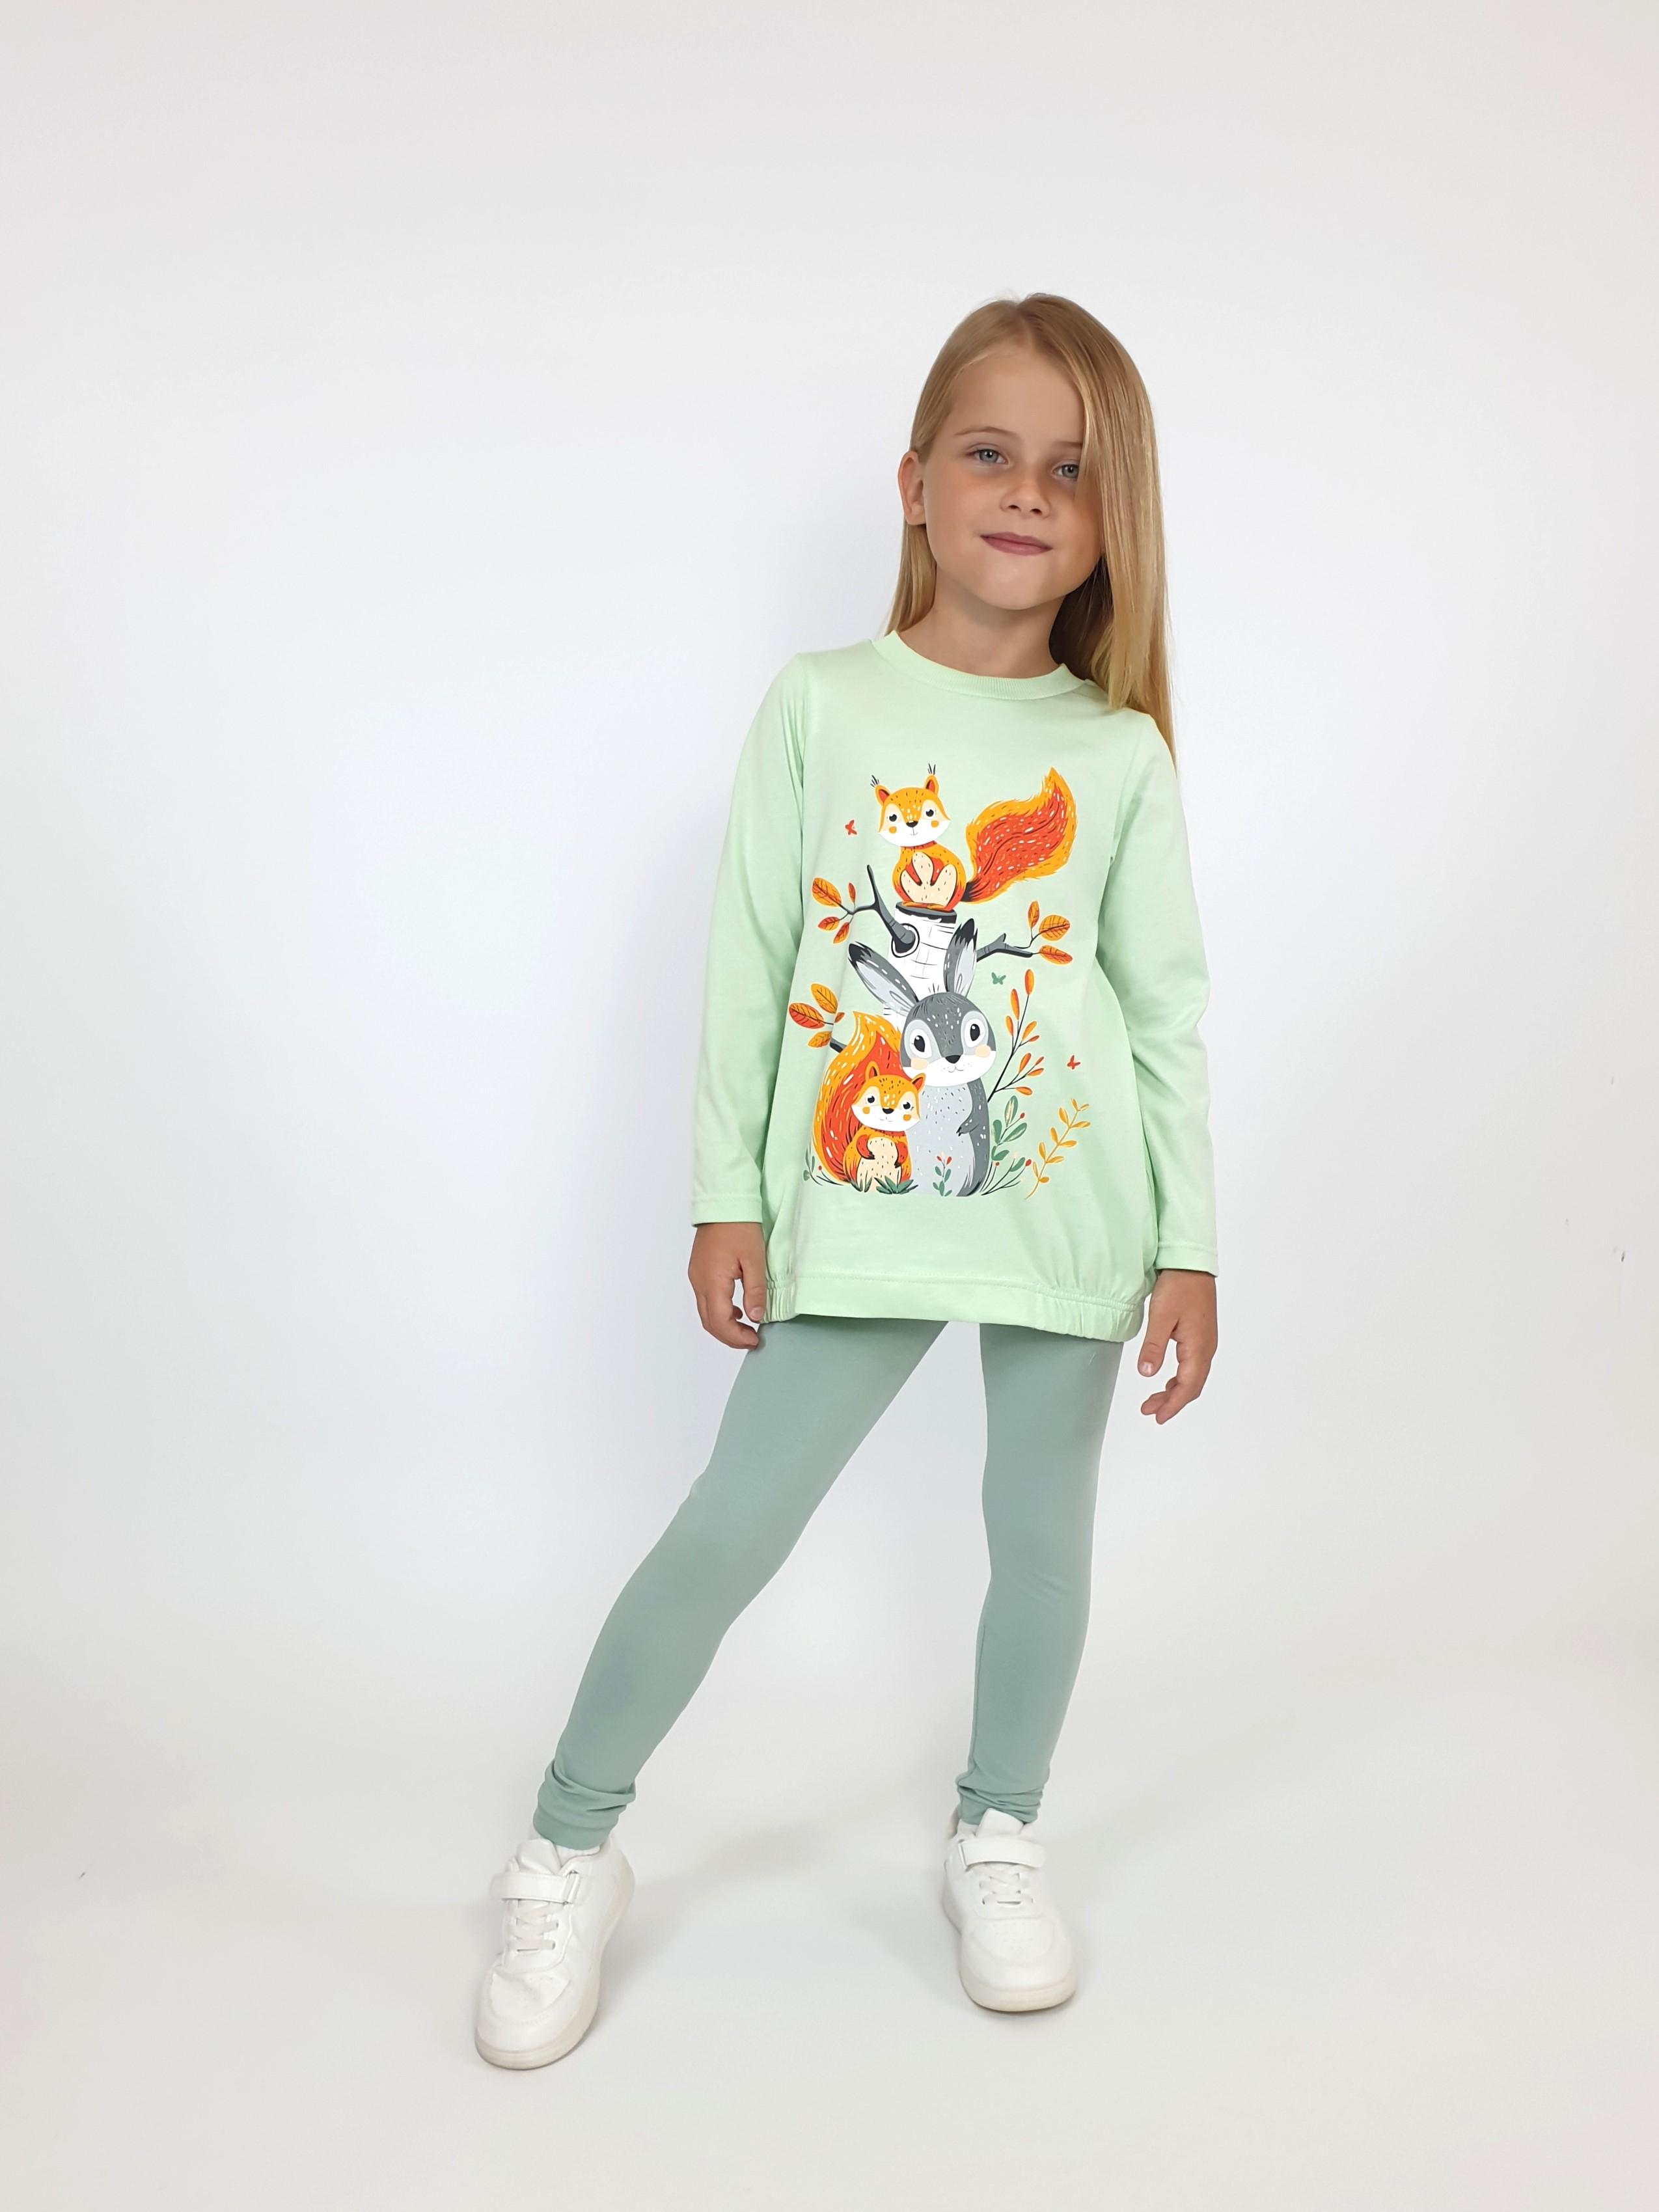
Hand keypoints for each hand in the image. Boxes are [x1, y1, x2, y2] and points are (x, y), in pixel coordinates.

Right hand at [688, 1221, 768, 1347]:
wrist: (724, 1203)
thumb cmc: (740, 1226)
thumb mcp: (755, 1260)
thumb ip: (755, 1291)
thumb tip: (755, 1316)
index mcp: (712, 1281)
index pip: (720, 1322)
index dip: (736, 1337)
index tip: (754, 1339)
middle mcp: (699, 1282)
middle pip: (709, 1322)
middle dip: (729, 1336)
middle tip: (750, 1339)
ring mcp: (696, 1276)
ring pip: (705, 1313)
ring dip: (724, 1325)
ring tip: (746, 1327)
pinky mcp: (698, 1271)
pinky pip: (705, 1299)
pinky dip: (719, 1311)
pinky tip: (736, 1309)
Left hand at [1135, 1269, 1216, 1421]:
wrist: (1191, 1264)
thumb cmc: (1179, 1286)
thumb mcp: (1161, 1316)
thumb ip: (1154, 1346)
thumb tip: (1147, 1373)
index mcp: (1198, 1347)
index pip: (1188, 1386)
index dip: (1173, 1405)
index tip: (1157, 1417)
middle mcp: (1207, 1348)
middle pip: (1192, 1385)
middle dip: (1172, 1402)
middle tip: (1150, 1411)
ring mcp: (1205, 1342)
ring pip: (1193, 1376)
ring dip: (1174, 1391)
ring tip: (1153, 1400)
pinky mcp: (1201, 1336)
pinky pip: (1192, 1365)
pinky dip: (1179, 1378)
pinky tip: (1167, 1379)